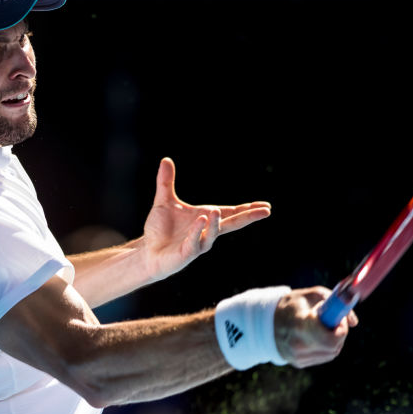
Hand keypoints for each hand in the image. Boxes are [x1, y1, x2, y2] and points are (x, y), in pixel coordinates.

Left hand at [141, 158, 270, 280]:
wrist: (146, 252)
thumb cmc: (159, 230)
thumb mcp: (164, 201)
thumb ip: (166, 182)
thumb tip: (165, 159)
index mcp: (206, 219)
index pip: (231, 213)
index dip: (247, 209)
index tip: (265, 206)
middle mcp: (206, 232)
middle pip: (231, 224)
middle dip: (248, 217)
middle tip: (265, 211)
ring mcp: (197, 244)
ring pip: (212, 234)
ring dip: (216, 222)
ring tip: (216, 210)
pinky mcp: (185, 254)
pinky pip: (194, 242)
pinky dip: (198, 231)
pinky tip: (201, 220)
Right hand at [274, 287, 358, 367]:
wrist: (267, 321)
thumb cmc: (293, 305)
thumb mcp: (312, 295)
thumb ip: (336, 303)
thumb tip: (355, 322)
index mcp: (301, 325)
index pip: (333, 338)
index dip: (342, 329)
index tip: (338, 319)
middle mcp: (298, 344)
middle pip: (334, 347)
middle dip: (340, 334)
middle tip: (333, 323)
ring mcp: (297, 356)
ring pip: (331, 353)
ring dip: (333, 341)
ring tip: (320, 328)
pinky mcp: (298, 363)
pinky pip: (323, 357)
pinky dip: (325, 347)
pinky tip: (315, 336)